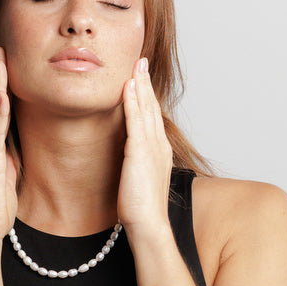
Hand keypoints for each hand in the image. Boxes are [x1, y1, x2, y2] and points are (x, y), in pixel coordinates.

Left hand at [117, 57, 173, 238]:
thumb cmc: (141, 209)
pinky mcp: (140, 151)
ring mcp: (152, 147)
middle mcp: (159, 145)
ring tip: (136, 65)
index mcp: (159, 151)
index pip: (152, 117)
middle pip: (152, 107)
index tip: (141, 78)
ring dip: (141, 85)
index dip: (147, 96)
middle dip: (146, 83)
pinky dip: (133, 101)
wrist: (148, 224)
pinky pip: (136, 120)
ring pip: (146, 109)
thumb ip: (135, 164)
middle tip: (141, 60)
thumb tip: (127, 159)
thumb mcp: (138, 180)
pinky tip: (128, 86)